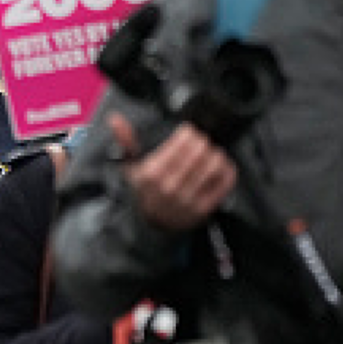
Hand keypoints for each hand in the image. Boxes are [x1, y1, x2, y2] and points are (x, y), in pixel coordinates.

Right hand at [110, 114, 235, 232]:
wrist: (151, 224)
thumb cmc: (143, 190)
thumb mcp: (130, 166)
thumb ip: (124, 140)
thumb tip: (115, 119)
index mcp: (150, 174)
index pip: (179, 145)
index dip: (188, 133)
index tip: (189, 131)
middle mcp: (169, 187)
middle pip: (198, 153)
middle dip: (203, 142)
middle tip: (202, 140)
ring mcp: (186, 199)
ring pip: (212, 167)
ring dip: (216, 154)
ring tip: (212, 151)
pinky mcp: (202, 209)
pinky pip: (223, 184)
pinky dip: (227, 171)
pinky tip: (222, 165)